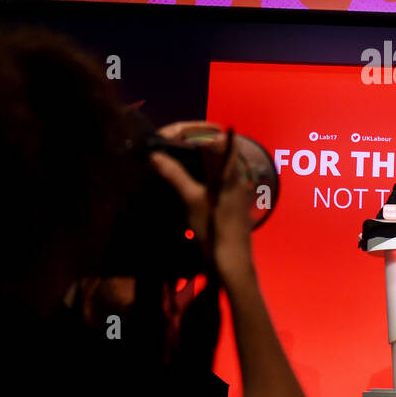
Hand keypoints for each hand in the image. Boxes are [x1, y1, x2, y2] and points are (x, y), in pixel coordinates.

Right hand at [150, 122, 257, 286]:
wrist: (233, 263)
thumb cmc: (214, 229)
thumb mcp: (191, 200)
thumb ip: (175, 175)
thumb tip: (155, 156)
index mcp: (232, 172)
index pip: (220, 140)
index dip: (199, 133)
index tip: (176, 135)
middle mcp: (239, 178)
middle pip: (221, 152)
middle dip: (198, 147)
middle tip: (173, 147)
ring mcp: (239, 192)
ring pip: (220, 168)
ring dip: (201, 163)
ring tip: (178, 165)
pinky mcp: (235, 204)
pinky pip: (221, 182)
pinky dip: (206, 178)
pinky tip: (191, 186)